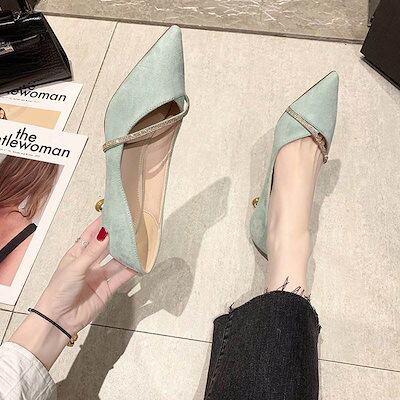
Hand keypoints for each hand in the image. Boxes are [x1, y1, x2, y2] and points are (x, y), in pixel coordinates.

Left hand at [10, 218, 134, 368]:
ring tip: (138, 243)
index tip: (113, 213)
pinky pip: (122, 277)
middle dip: (117, 237)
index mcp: (77, 254)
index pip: (90, 235)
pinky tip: (139, 263)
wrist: (59, 320)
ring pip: (116, 261)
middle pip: (106, 247)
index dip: (101, 225)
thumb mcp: (75, 267)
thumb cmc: (59, 291)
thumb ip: (93, 252)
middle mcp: (90, 263)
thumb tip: (106, 233)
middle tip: (130, 226)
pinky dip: (131, 270)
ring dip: (126, 253)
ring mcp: (100, 276)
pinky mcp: (108, 289)